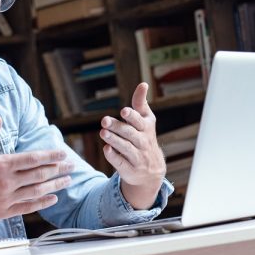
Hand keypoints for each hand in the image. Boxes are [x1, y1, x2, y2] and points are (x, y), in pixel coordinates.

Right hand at [0, 116, 72, 224]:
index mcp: (0, 164)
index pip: (33, 158)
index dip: (50, 156)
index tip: (62, 153)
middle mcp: (7, 182)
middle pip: (39, 174)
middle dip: (58, 169)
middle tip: (72, 165)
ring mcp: (6, 199)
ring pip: (37, 191)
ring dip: (55, 185)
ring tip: (67, 181)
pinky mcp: (2, 212)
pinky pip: (27, 207)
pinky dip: (42, 203)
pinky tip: (52, 199)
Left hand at [99, 83, 165, 208]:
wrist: (151, 171)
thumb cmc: (144, 138)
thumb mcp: (145, 121)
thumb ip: (140, 103)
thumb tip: (143, 84)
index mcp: (147, 129)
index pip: (140, 121)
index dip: (132, 116)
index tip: (123, 111)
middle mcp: (143, 143)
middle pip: (130, 134)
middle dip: (118, 127)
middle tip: (104, 121)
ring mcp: (137, 157)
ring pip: (126, 148)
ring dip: (114, 140)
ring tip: (103, 132)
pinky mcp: (129, 169)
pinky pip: (121, 163)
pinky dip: (114, 157)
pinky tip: (106, 149)